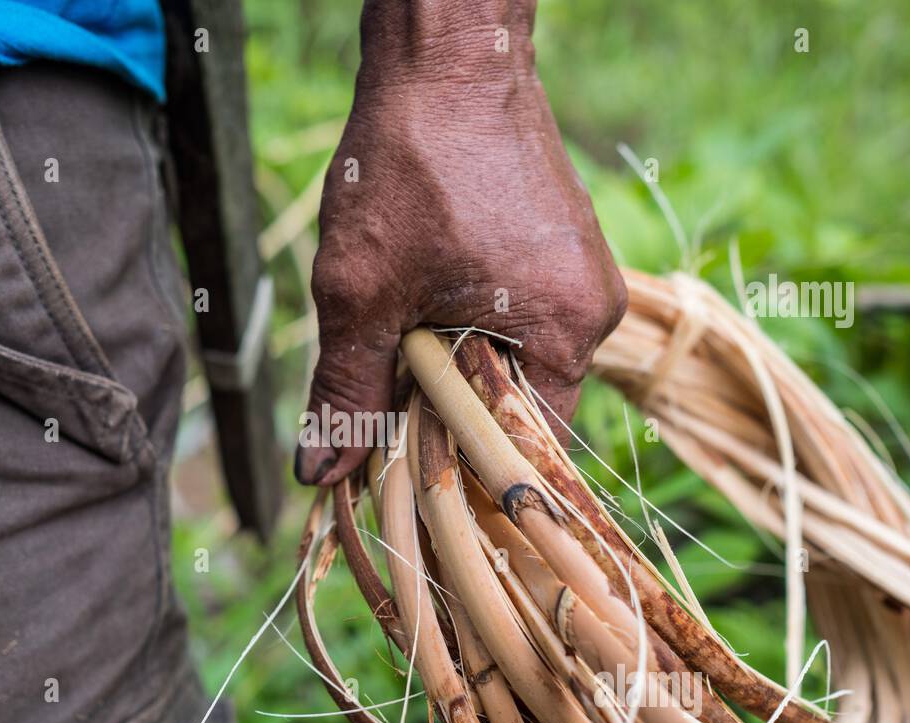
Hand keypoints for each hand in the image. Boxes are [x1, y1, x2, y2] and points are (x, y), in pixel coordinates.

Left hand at [294, 0, 626, 485]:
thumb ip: (345, 389)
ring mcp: (579, 275)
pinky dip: (462, 332)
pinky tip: (414, 317)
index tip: (401, 484)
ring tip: (391, 359)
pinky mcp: (556, 248)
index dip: (459, 473)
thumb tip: (318, 474)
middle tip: (377, 423)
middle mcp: (592, 309)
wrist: (446, 51)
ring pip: (507, 363)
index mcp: (567, 331)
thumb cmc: (409, 161)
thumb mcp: (361, 292)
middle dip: (444, 421)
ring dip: (447, 374)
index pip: (524, 450)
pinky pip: (512, 320)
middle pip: (514, 408)